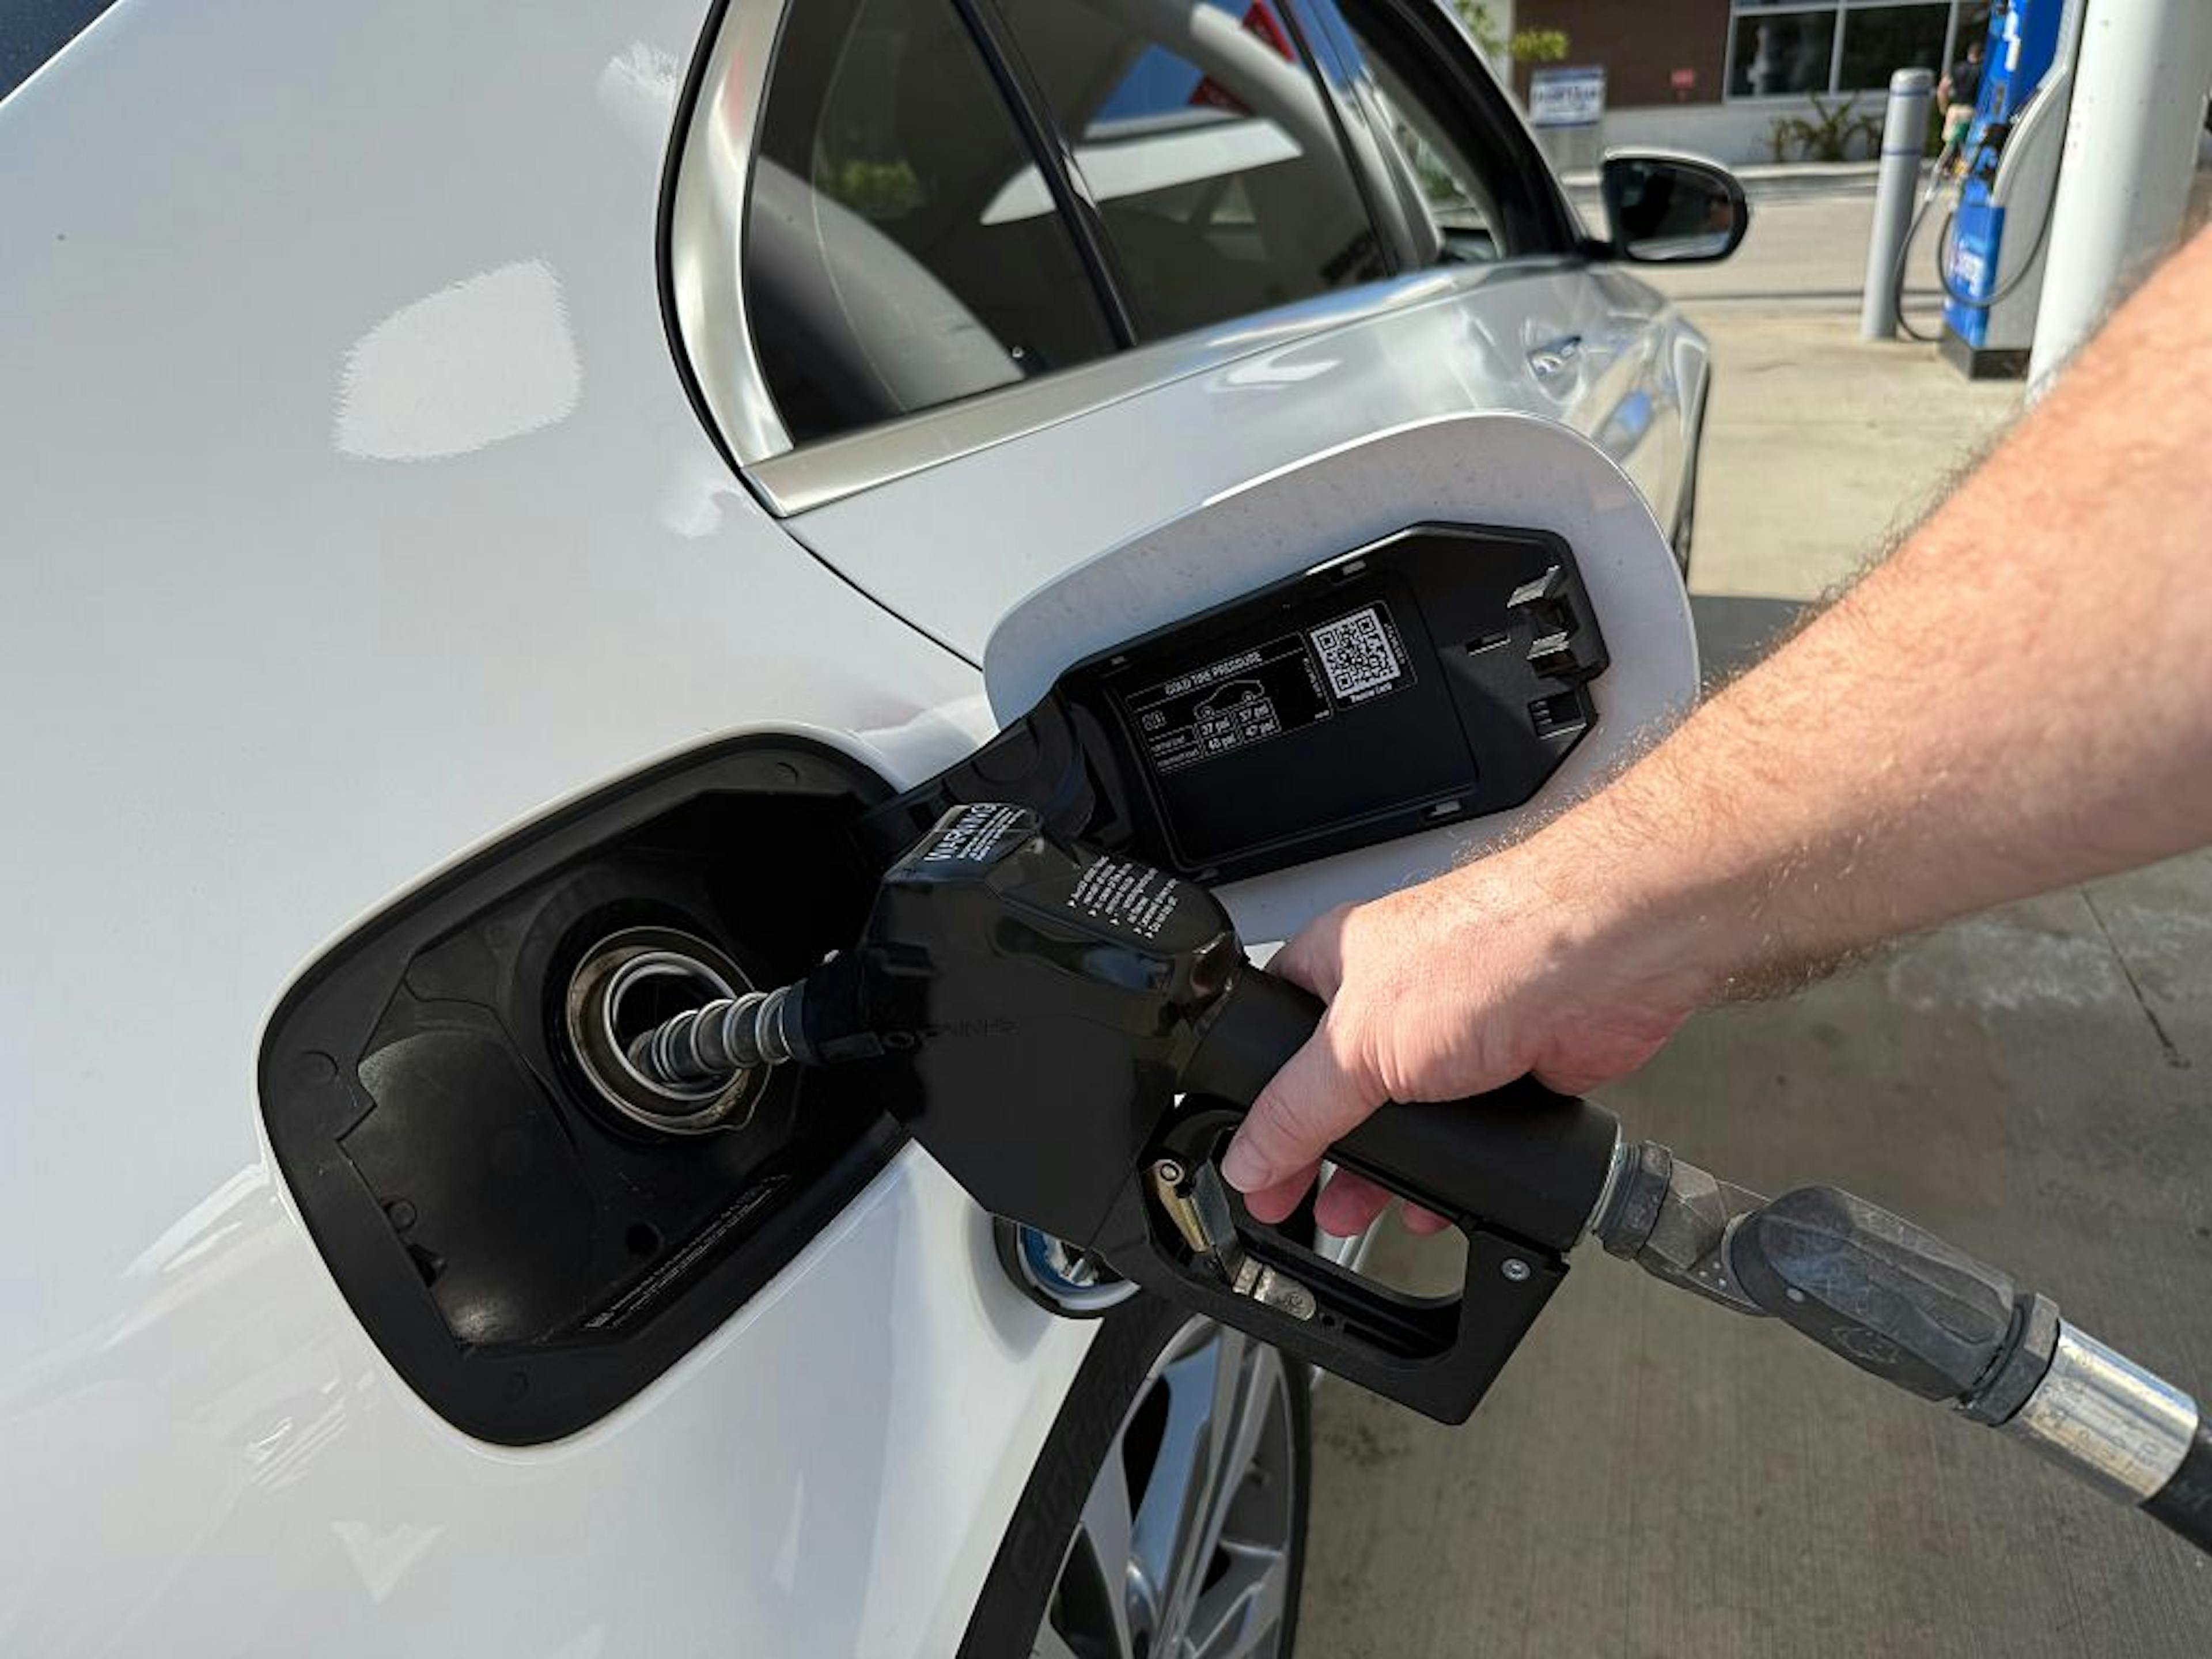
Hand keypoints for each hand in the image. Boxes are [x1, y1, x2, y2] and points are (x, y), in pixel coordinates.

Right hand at [1219, 829, 1714, 1238]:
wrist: (1605, 960)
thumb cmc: (1488, 952)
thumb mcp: (1357, 1045)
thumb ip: (1296, 1110)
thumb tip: (1248, 1157)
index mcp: (1335, 965)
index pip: (1269, 1033)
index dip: (1251, 1096)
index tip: (1245, 1158)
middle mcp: (1391, 996)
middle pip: (1335, 1087)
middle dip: (1319, 1150)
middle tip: (1299, 1201)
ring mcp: (1449, 1035)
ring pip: (1402, 1118)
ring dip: (1383, 1171)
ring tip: (1361, 1214)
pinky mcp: (1503, 1071)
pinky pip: (1462, 1137)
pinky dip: (1449, 1175)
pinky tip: (1435, 1204)